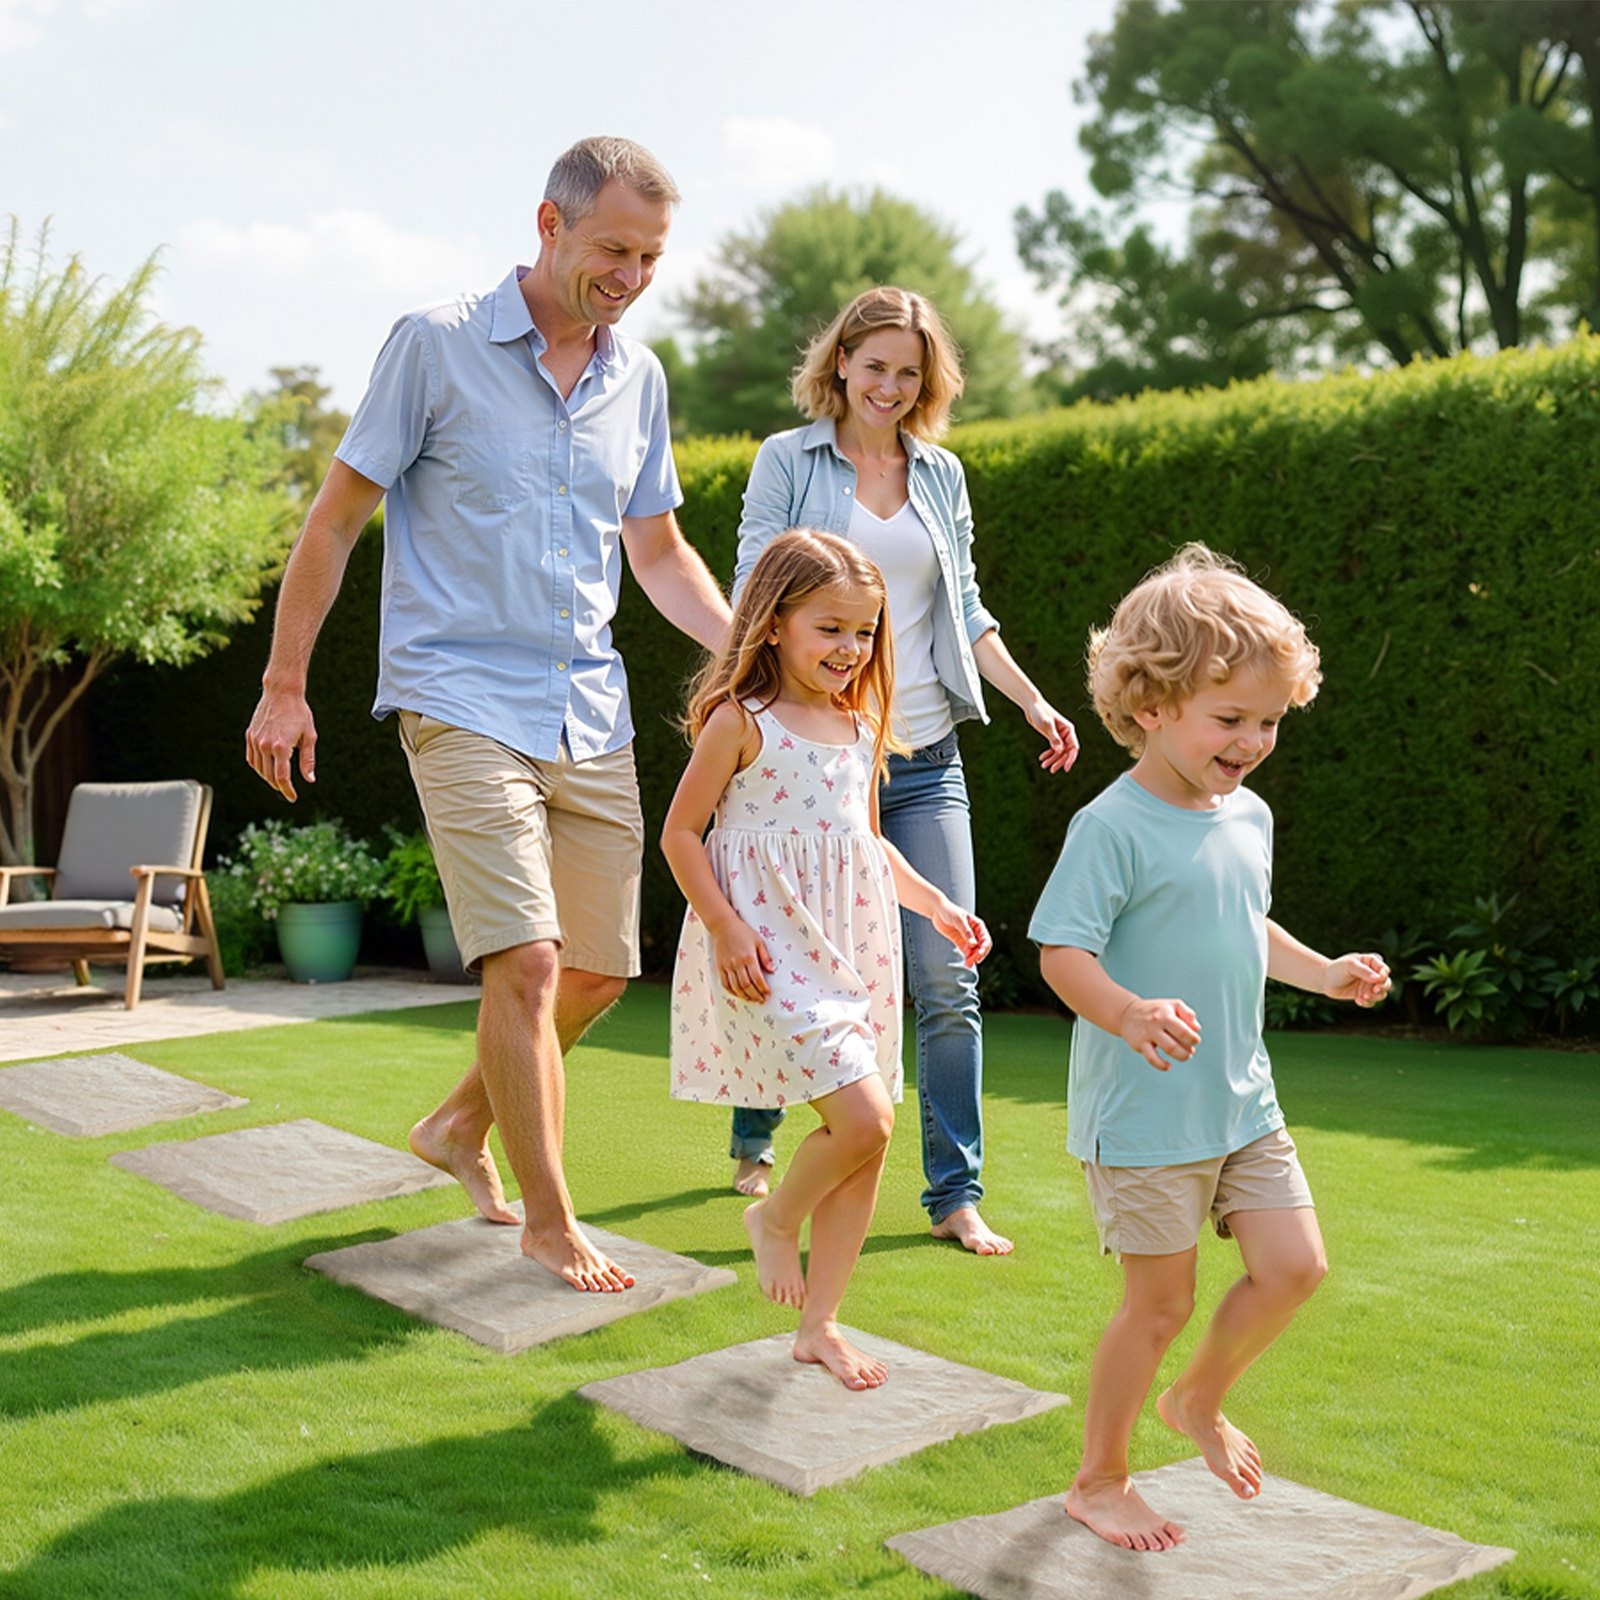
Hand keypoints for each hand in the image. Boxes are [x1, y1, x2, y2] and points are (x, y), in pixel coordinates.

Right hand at [245, 687, 317, 801]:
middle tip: (288, 790)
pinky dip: (258, 767)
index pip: (282, 778)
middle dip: (279, 786)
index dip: (287, 791)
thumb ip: (308, 760)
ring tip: (279, 781)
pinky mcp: (250, 735)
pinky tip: (266, 769)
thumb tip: (310, 779)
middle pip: (269, 776)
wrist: (281, 692)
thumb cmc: (299, 713)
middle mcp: (265, 745)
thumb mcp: (309, 736)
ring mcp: (255, 741)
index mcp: (281, 747)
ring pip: (259, 769)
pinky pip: (251, 759)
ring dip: (268, 778)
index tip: (292, 797)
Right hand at [712, 919, 773, 1001]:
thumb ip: (765, 957)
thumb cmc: (743, 932)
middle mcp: (737, 963)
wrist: (724, 926)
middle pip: (747, 985)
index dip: (763, 988)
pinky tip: (738, 994)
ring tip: (752, 999)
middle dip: (755, 995)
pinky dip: (732, 991)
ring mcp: (727, 966)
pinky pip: (725, 983)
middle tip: (761, 1000)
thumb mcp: (758, 941)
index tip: (768, 994)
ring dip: (745, 996)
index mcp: (749, 957)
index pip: (757, 978)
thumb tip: (772, 970)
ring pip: (736, 987)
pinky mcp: (720, 967)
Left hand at [931, 899, 991, 967]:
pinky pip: (967, 952)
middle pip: (982, 947)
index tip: (978, 954)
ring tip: (968, 964)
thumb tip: (973, 943)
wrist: (937, 910)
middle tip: (974, 961)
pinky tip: (967, 963)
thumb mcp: (958, 920)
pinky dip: (968, 958)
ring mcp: (968, 938)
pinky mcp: (961, 942)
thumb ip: (966, 931)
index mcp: (978, 925)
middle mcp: (975, 933)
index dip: (984, 947)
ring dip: (973, 958)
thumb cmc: (949, 911)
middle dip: (979, 954)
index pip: (986, 939)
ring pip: (975, 951)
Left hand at [1025, 698, 1078, 774]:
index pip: (1073, 747)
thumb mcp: (1047, 725)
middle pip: (1066, 752)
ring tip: (1043, 766)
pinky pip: (1053, 749)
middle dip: (1059, 761)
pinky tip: (1041, 759)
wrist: (1031, 705)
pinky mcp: (1052, 736)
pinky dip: (1048, 755)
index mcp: (1068, 729)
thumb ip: (1053, 738)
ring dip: (1053, 759)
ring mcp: (1059, 735)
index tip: (1066, 768)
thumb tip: (1060, 751)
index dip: (1070, 759)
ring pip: (1059, 752)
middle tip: (1052, 770)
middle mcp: (1065, 733)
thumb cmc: (1040, 712)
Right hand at [1118, 997, 1200, 1070]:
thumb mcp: (1172, 1005)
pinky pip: (1152, 1058)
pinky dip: (1162, 1065)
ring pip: (1168, 1049)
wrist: (1128, 1013)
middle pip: (1177, 1041)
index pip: (1184, 1030)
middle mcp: (1156, 1023)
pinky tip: (1168, 1066)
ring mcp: (1147, 1034)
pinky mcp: (1140, 1044)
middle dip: (1188, 1050)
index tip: (1195, 1040)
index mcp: (1166, 1014)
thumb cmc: (1155, 1010)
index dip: (1193, 1038)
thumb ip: (1188, 1013)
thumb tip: (1197, 1028)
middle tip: (1190, 1050)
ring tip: (1185, 1056)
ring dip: (1181, 1056)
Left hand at [1323, 953, 1390, 1007]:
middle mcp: (1373, 975)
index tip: (1378, 979)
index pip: (1384, 969)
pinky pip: (1372, 1002)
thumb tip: (1378, 978)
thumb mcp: (1349, 966)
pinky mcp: (1364, 995)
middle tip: (1373, 990)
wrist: (1325, 980)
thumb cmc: (1337, 969)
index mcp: (1371, 963)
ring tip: (1362, 997)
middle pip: (1386, 983)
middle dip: (1382, 988)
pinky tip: (1358, 1000)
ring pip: (1381, 994)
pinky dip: (1367, 1003)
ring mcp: (1369, 986)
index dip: (1384, 975)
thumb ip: (1363, 971)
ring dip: (1375, 997)